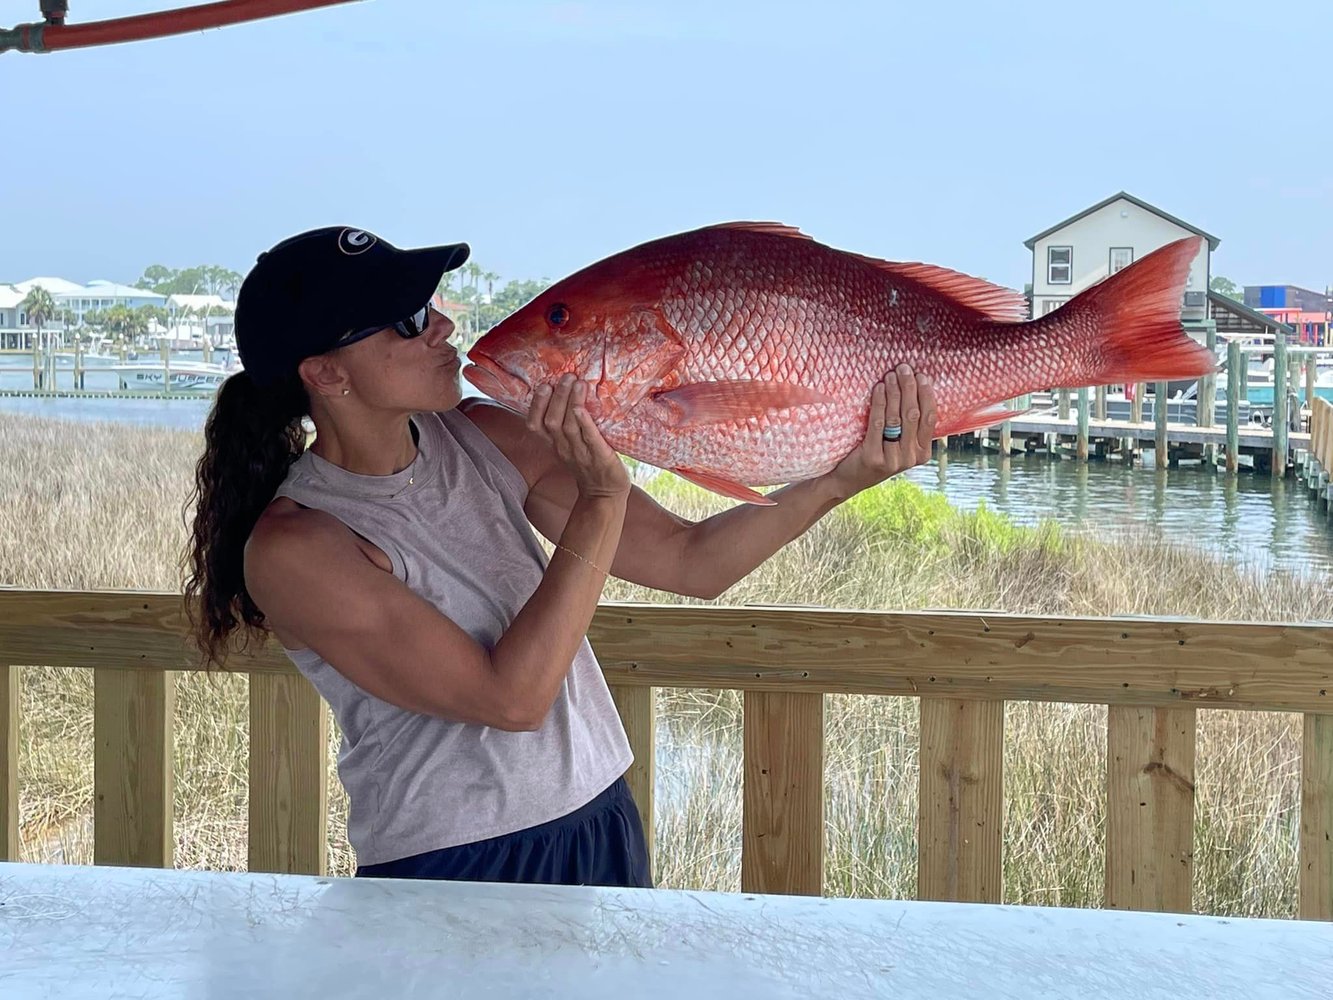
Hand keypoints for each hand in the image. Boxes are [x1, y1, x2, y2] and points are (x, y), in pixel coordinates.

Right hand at [527, 373, 629, 500]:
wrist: (604, 495)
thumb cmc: (588, 466)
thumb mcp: (569, 447)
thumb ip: (565, 426)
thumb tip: (568, 392)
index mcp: (555, 445)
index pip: (535, 425)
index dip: (536, 405)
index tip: (543, 385)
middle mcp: (564, 448)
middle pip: (552, 421)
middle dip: (557, 397)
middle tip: (566, 377)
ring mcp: (581, 453)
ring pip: (568, 427)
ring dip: (571, 403)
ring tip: (577, 383)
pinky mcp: (600, 457)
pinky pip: (589, 439)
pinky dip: (584, 423)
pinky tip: (581, 409)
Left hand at [824, 364, 937, 497]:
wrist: (847, 479)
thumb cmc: (875, 454)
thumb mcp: (898, 446)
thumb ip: (909, 427)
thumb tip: (916, 388)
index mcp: (922, 453)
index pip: (929, 418)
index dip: (926, 394)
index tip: (921, 375)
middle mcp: (910, 458)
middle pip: (913, 415)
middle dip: (909, 387)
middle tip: (903, 368)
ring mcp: (893, 460)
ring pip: (897, 418)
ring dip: (894, 392)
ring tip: (890, 375)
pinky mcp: (874, 457)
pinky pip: (878, 424)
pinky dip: (880, 403)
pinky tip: (879, 389)